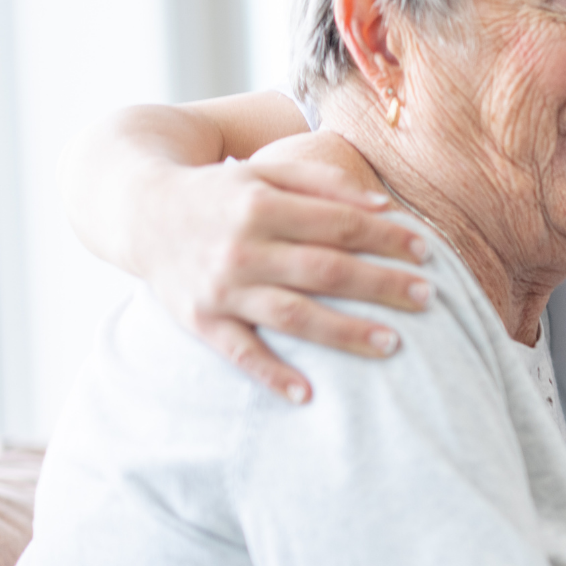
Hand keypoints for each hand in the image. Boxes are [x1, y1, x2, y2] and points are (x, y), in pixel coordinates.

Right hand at [136, 133, 431, 402]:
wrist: (139, 209)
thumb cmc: (220, 192)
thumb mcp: (264, 172)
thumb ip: (321, 182)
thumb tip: (384, 205)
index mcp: (261, 203)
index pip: (338, 223)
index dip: (386, 238)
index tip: (426, 253)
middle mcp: (242, 246)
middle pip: (324, 269)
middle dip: (380, 284)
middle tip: (427, 299)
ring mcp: (221, 287)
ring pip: (292, 314)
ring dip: (345, 331)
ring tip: (394, 344)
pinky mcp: (200, 320)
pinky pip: (240, 352)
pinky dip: (271, 374)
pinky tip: (308, 394)